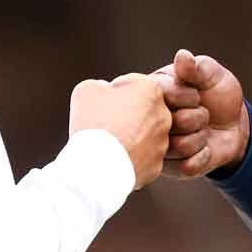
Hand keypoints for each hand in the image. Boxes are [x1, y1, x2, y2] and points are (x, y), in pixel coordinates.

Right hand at [69, 73, 170, 187]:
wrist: (97, 166)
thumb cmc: (93, 123)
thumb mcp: (87, 89)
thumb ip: (101, 85)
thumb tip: (106, 91)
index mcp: (151, 90)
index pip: (132, 84)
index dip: (114, 91)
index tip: (102, 103)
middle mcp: (163, 114)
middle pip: (142, 110)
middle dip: (126, 114)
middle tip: (104, 123)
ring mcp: (162, 142)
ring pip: (144, 134)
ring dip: (131, 136)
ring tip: (108, 143)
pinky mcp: (157, 164)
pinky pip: (143, 157)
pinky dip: (131, 157)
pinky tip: (115, 158)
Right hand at [151, 48, 248, 177]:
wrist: (234, 125)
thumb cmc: (217, 94)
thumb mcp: (212, 75)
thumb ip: (197, 67)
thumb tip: (183, 56)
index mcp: (152, 94)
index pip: (160, 96)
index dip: (186, 97)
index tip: (197, 95)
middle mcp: (149, 121)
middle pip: (167, 124)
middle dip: (195, 117)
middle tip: (202, 112)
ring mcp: (158, 147)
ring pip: (176, 147)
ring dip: (199, 138)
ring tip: (202, 129)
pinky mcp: (171, 169)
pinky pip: (186, 166)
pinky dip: (203, 156)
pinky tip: (204, 147)